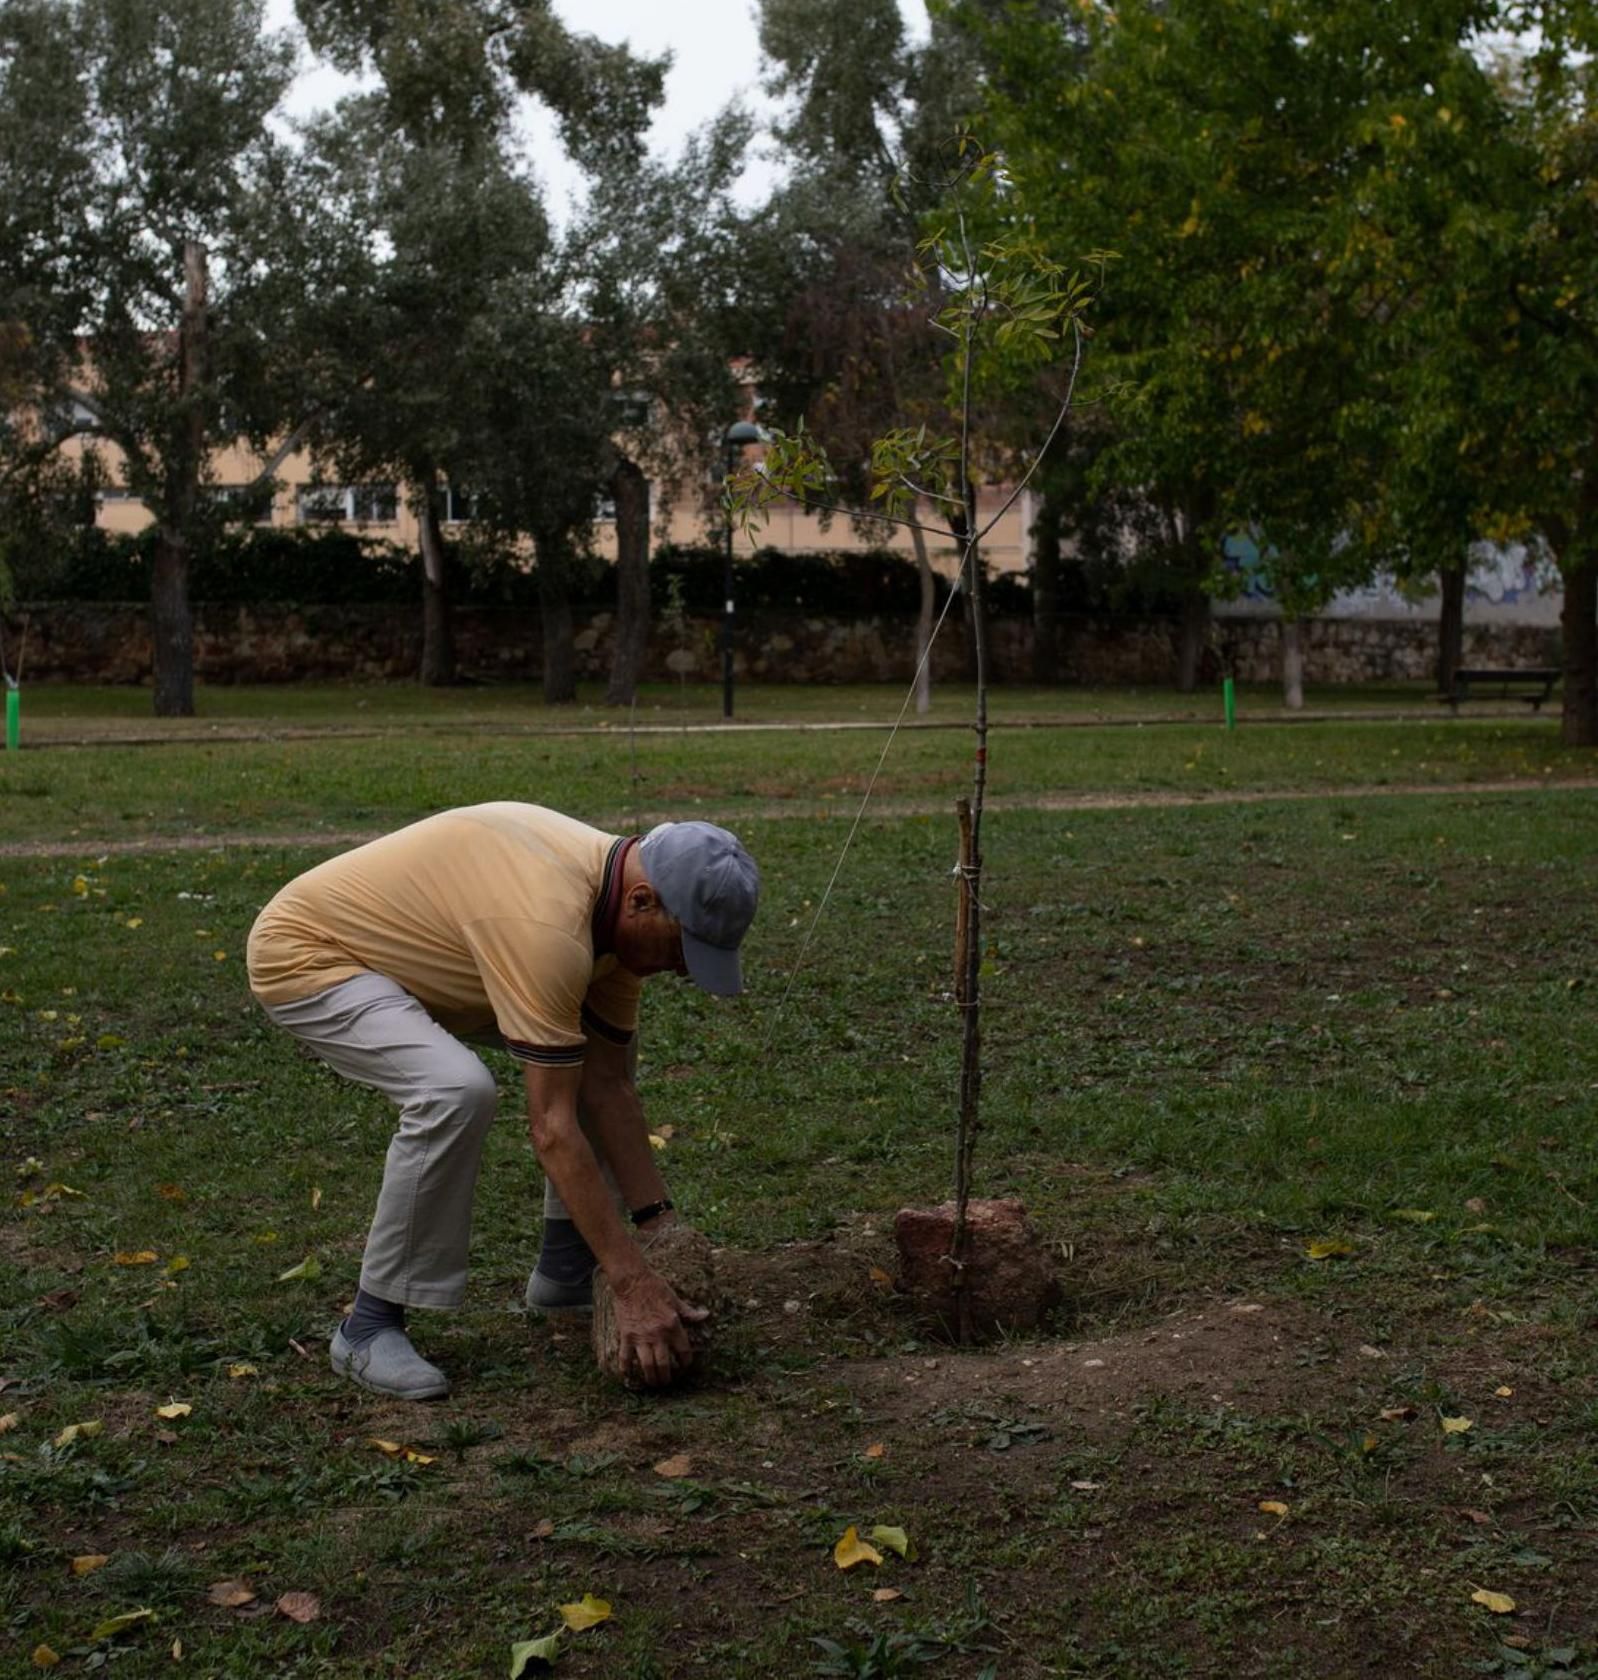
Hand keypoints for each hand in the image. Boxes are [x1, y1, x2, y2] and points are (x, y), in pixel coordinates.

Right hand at [609, 1266, 709, 1387]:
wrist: (632, 1280)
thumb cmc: (655, 1287)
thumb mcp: (675, 1299)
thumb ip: (689, 1312)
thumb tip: (705, 1315)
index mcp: (673, 1325)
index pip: (683, 1351)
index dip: (685, 1362)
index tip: (684, 1366)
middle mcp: (658, 1334)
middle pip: (664, 1364)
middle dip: (666, 1377)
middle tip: (666, 1382)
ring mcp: (641, 1336)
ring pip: (647, 1365)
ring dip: (651, 1378)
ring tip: (653, 1383)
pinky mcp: (626, 1336)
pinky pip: (625, 1357)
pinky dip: (626, 1369)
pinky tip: (628, 1375)